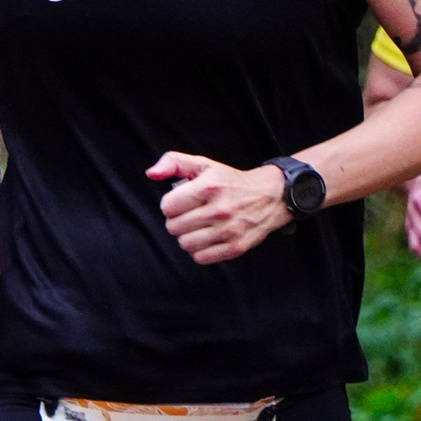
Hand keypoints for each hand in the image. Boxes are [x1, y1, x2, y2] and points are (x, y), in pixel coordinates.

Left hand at [149, 152, 289, 265]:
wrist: (269, 196)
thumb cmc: (230, 181)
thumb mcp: (202, 164)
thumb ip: (172, 162)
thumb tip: (151, 173)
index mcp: (209, 187)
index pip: (167, 206)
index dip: (170, 204)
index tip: (181, 201)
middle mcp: (219, 210)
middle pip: (174, 227)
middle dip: (177, 220)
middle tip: (189, 214)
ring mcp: (228, 231)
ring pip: (185, 244)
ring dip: (187, 236)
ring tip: (197, 226)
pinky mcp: (236, 247)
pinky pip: (201, 258)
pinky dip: (199, 250)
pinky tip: (206, 237)